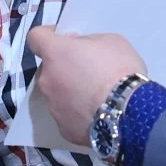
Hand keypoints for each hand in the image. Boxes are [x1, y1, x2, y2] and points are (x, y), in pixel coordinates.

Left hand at [26, 27, 145, 146]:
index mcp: (55, 54)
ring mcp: (53, 107)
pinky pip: (68, 116)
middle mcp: (47, 80)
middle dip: (64, 67)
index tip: (63, 39)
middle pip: (49, 69)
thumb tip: (78, 49)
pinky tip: (97, 114)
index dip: (48, 36)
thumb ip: (88, 42)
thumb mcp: (111, 41)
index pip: (36, 37)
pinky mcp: (63, 128)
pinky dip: (79, 113)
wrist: (129, 113)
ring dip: (70, 92)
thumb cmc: (120, 71)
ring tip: (96, 97)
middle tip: (88, 71)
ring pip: (57, 94)